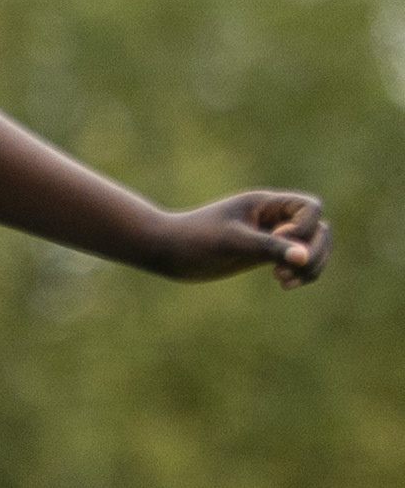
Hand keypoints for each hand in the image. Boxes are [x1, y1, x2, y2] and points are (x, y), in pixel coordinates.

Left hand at [150, 191, 327, 288]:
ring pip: (313, 247)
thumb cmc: (194, 239)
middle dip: (314, 251)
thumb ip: (269, 247)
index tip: (274, 239)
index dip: (303, 227)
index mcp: (266, 203)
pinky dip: (301, 272)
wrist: (167, 250)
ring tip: (284, 280)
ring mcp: (270, 236)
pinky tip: (283, 284)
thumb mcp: (232, 242)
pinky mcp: (264, 254)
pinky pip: (298, 260)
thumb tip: (304, 256)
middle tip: (284, 271)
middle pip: (319, 229)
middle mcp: (272, 218)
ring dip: (311, 265)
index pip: (311, 208)